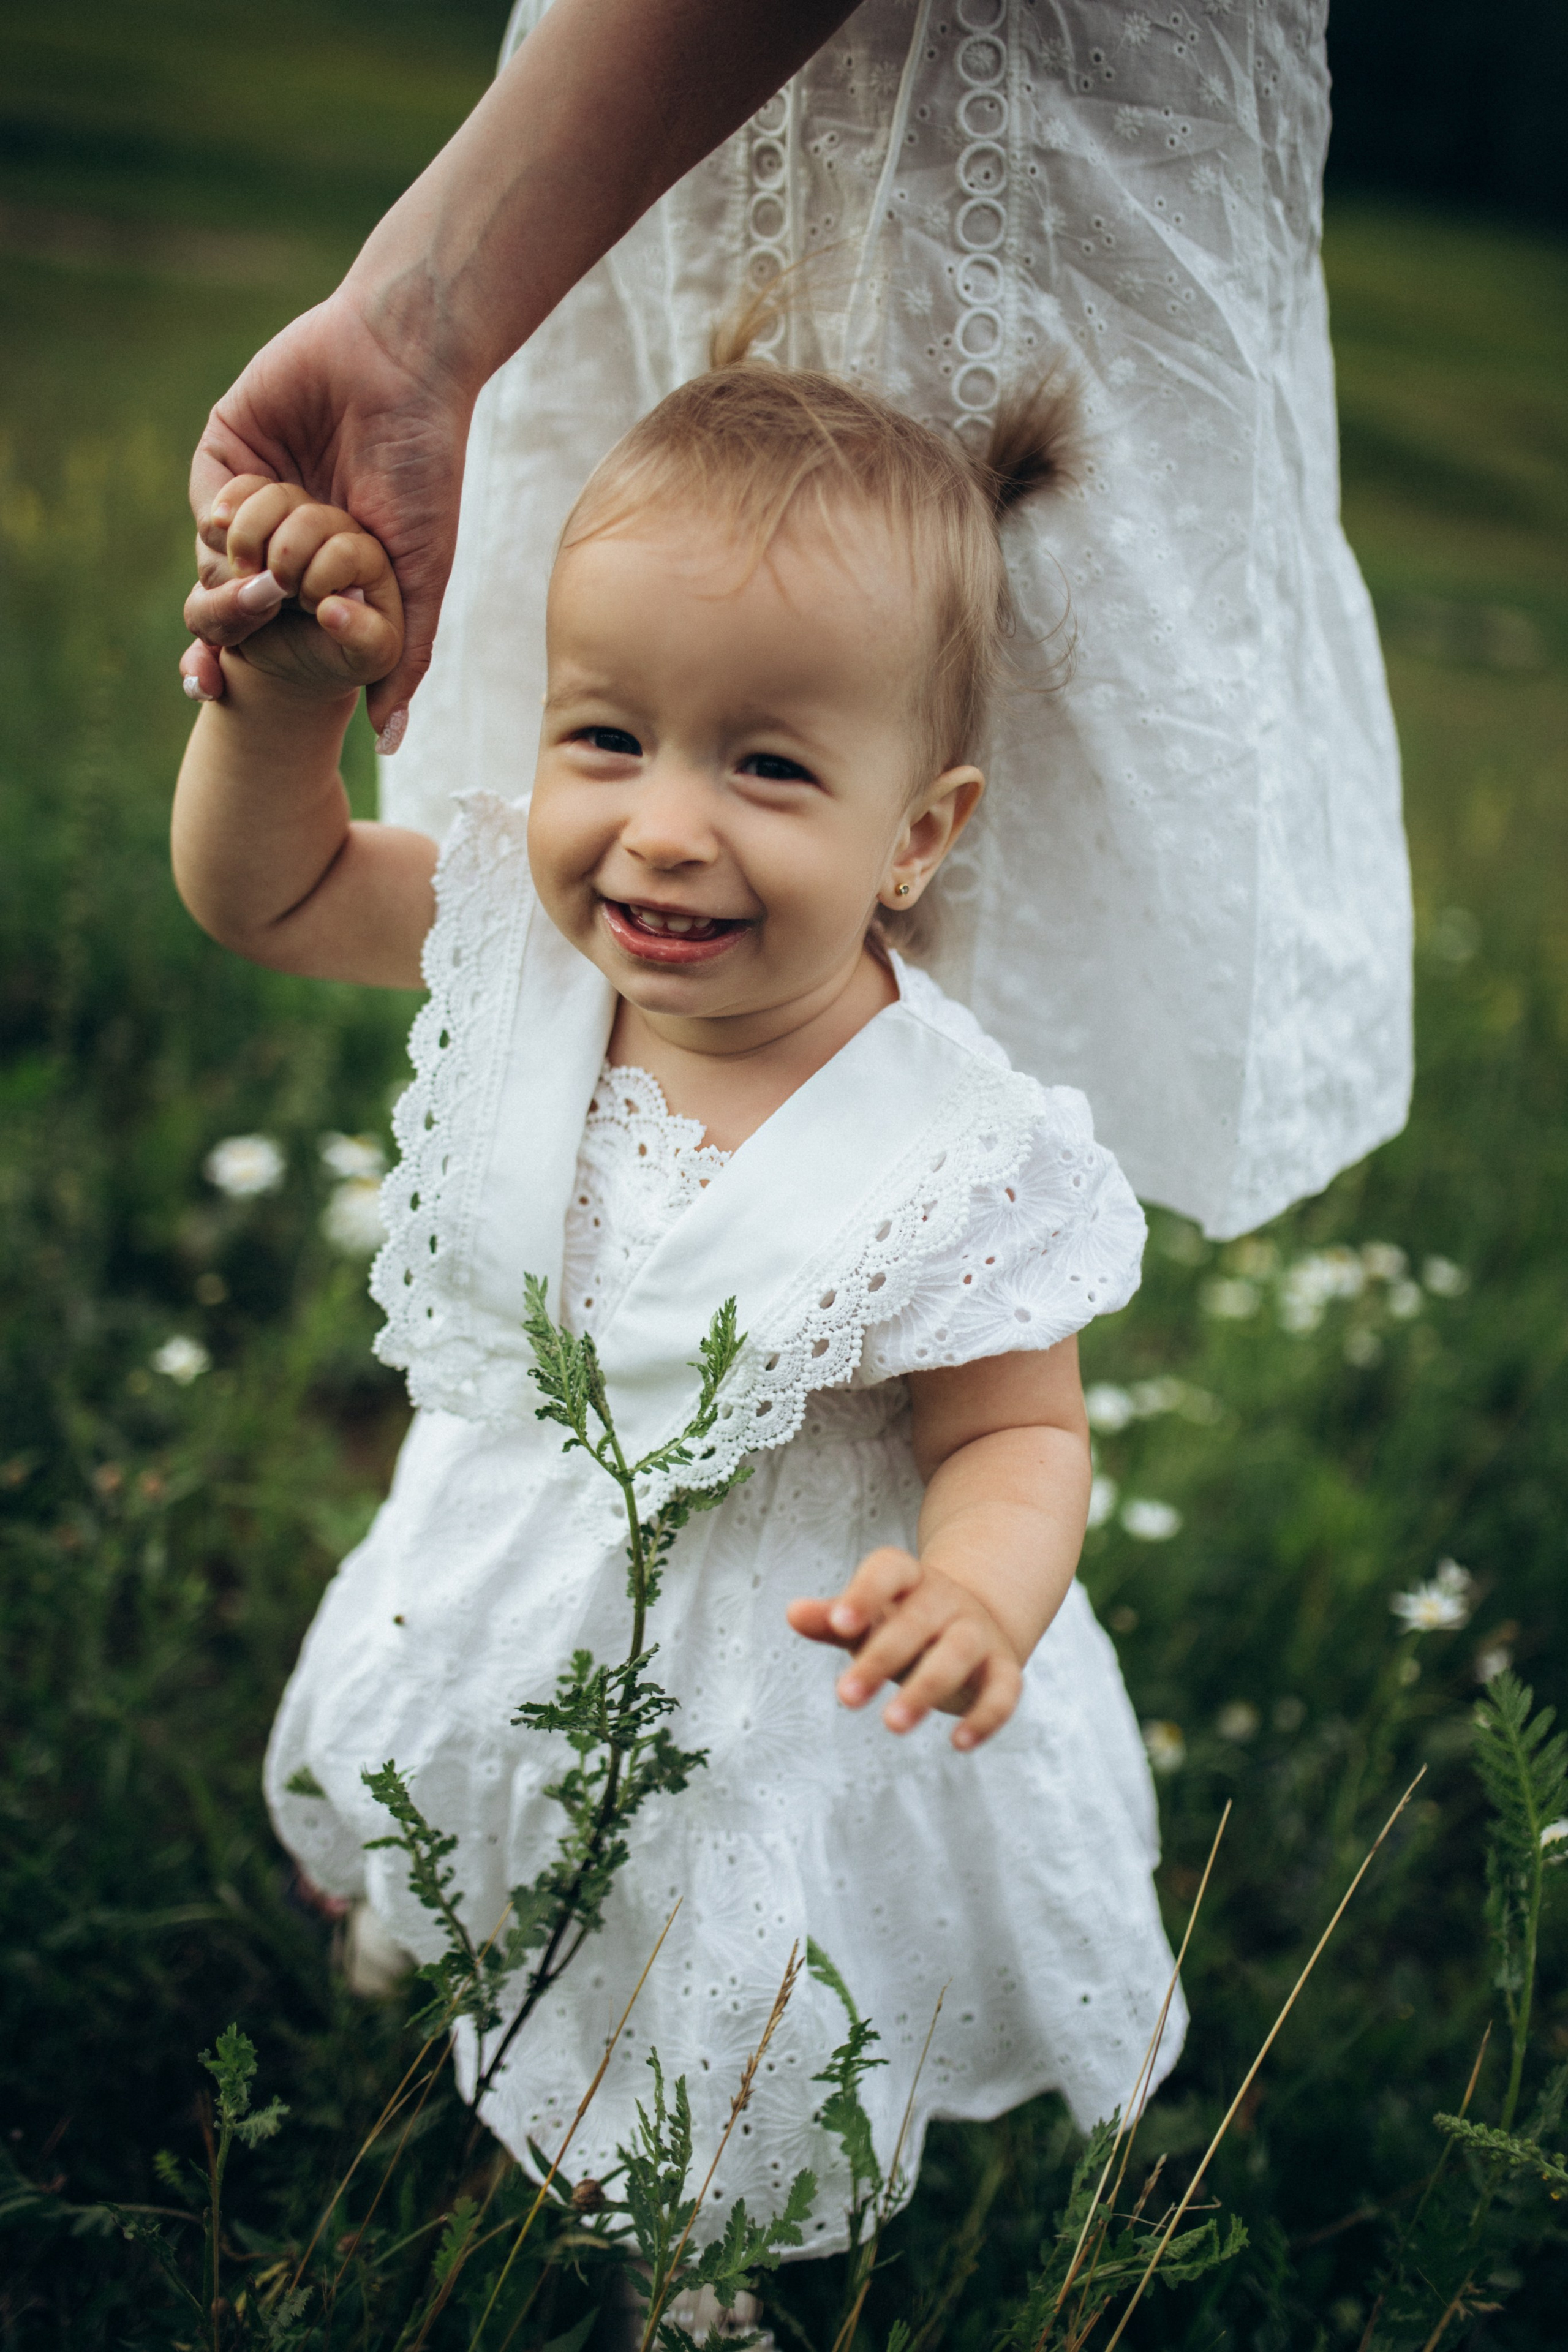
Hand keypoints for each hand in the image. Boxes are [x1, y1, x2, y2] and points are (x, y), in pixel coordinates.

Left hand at [180, 289, 469, 735]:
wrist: (403, 367)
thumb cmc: (426, 471)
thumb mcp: (419, 580)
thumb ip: (402, 658)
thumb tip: (390, 743)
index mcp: (321, 577)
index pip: (265, 638)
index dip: (230, 669)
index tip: (211, 691)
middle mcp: (281, 541)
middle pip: (224, 608)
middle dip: (225, 625)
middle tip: (256, 617)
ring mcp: (252, 496)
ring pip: (211, 564)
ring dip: (242, 572)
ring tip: (283, 567)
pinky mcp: (227, 451)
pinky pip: (209, 510)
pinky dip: (231, 519)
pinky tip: (271, 503)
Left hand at [787, 1546, 1024, 1751]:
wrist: (974, 1623)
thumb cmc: (902, 1624)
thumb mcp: (867, 1617)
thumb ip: (831, 1619)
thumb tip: (793, 1613)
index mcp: (909, 1579)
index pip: (888, 1570)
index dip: (865, 1594)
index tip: (839, 1624)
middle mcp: (946, 1600)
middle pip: (915, 1621)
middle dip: (880, 1658)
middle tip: (844, 1697)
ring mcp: (978, 1632)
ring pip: (958, 1652)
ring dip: (926, 1688)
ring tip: (891, 1723)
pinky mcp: (1004, 1668)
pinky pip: (1004, 1691)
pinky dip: (986, 1717)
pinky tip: (958, 1744)